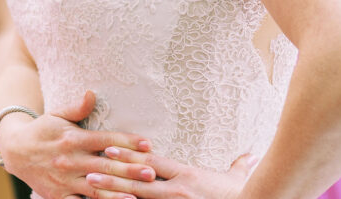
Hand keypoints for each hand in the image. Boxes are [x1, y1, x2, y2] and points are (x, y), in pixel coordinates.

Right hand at [0, 91, 156, 198]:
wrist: (14, 150)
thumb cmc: (41, 130)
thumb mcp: (57, 115)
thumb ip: (77, 108)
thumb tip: (92, 94)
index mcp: (74, 139)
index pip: (105, 140)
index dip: (127, 142)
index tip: (147, 144)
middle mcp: (71, 160)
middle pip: (105, 166)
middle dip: (129, 170)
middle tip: (151, 172)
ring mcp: (65, 180)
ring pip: (96, 189)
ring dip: (117, 192)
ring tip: (138, 195)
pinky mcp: (59, 195)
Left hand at [86, 147, 257, 198]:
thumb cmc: (239, 198)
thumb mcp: (236, 181)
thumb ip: (238, 167)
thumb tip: (250, 156)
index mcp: (187, 175)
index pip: (152, 161)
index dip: (129, 153)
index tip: (108, 147)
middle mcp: (178, 191)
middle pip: (139, 181)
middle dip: (113, 175)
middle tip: (89, 170)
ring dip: (113, 195)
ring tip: (91, 190)